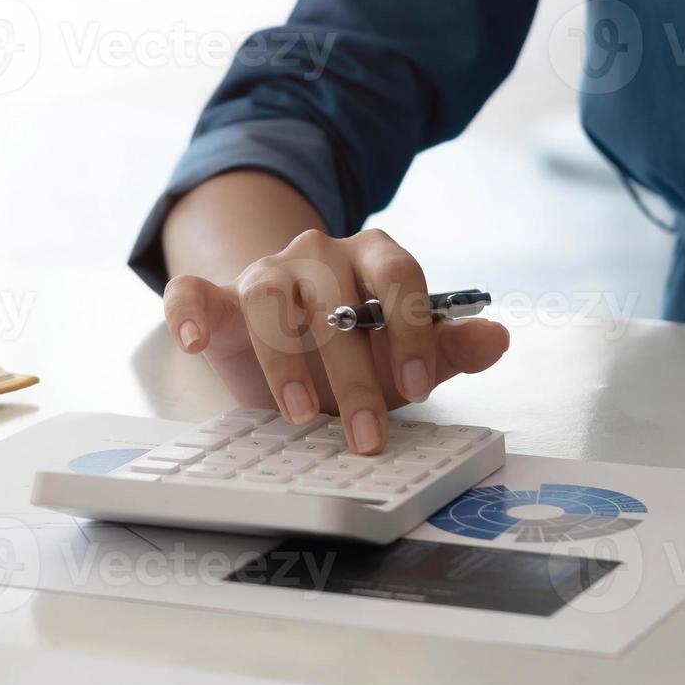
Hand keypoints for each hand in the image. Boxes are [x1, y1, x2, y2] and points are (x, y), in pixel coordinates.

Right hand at [162, 229, 508, 453]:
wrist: (297, 339)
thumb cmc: (358, 348)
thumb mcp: (407, 354)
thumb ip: (450, 347)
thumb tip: (498, 338)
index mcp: (373, 256)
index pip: (398, 275)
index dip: (409, 328)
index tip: (418, 388)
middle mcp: (317, 253)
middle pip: (333, 294)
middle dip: (354, 370)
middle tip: (367, 432)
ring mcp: (264, 271)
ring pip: (267, 293)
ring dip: (285, 357)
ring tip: (302, 414)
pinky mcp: (217, 298)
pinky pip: (191, 292)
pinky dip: (186, 312)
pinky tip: (191, 342)